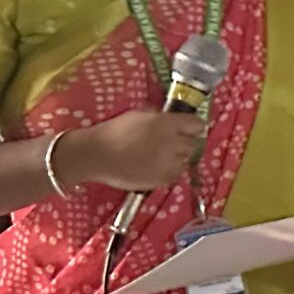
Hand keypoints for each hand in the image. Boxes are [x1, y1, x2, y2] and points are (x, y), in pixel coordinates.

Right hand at [60, 112, 205, 193]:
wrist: (96, 155)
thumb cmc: (114, 131)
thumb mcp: (138, 114)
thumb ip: (159, 116)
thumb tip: (169, 118)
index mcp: (168, 124)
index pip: (197, 124)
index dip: (192, 126)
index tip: (186, 128)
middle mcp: (174, 143)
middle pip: (193, 143)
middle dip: (184, 142)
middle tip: (169, 144)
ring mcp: (170, 163)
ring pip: (186, 160)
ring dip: (177, 158)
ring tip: (159, 157)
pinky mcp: (164, 179)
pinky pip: (176, 174)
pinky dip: (170, 171)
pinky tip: (155, 167)